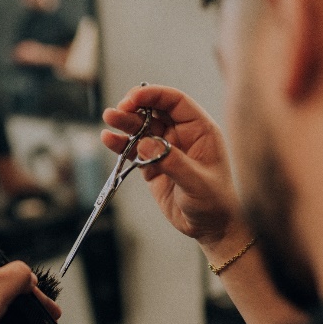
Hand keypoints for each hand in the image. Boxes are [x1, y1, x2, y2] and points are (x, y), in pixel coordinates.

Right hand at [102, 84, 244, 246]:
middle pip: (154, 112)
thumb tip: (145, 143)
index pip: (175, 102)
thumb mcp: (197, 182)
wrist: (210, 228)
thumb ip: (172, 162)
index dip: (154, 95)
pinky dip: (121, 144)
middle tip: (117, 111)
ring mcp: (165, 150)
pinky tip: (109, 139)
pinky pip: (134, 150)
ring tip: (109, 119)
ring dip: (125, 123)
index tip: (133, 98)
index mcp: (200, 130)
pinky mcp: (152, 166)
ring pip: (142, 129)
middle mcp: (182, 135)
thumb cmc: (214, 203)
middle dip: (134, 108)